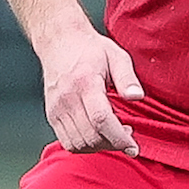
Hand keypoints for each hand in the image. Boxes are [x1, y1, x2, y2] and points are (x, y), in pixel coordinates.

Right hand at [37, 28, 145, 154]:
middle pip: (90, 136)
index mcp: (85, 83)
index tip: (133, 146)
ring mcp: (56, 109)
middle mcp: (67, 99)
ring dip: (99, 147)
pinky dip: (85, 146)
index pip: (101, 120)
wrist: (59, 41)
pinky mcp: (51, 115)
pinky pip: (68, 142)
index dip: (119, 138)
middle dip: (113, 145)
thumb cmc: (90, 49)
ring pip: (78, 144)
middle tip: (127, 137)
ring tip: (113, 135)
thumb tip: (137, 96)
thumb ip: (127, 78)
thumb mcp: (116, 56)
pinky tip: (97, 135)